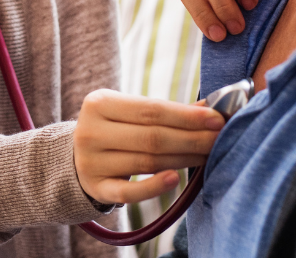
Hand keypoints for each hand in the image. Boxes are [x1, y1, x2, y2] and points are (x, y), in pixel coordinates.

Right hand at [73, 89, 225, 204]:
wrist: (75, 156)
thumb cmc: (113, 129)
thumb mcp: (129, 112)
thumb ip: (165, 111)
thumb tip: (210, 109)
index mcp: (99, 103)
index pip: (151, 110)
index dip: (186, 116)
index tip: (217, 119)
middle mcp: (90, 132)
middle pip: (151, 137)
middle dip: (191, 138)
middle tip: (219, 139)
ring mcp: (91, 162)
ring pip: (146, 162)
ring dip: (183, 159)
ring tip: (207, 155)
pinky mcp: (96, 188)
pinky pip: (129, 192)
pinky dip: (154, 186)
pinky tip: (176, 179)